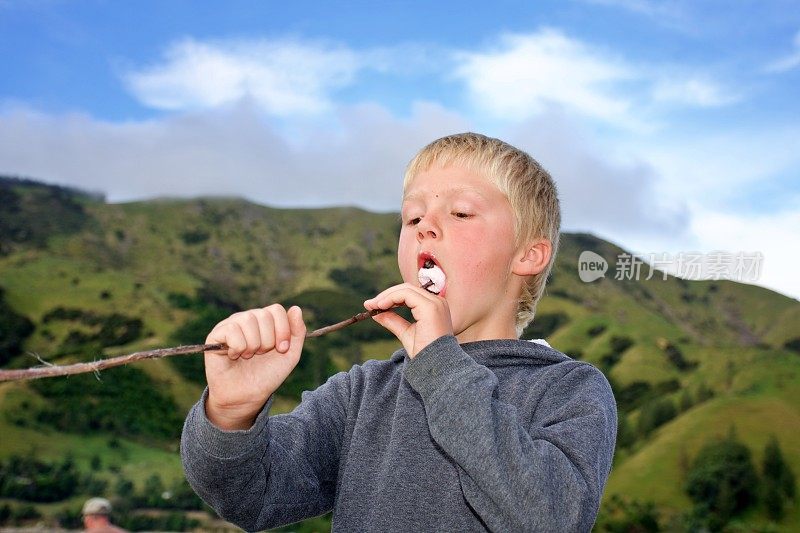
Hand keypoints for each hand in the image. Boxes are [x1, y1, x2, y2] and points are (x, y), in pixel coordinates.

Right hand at [203, 304, 305, 429]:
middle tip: (260, 355)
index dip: (282, 330)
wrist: (246, 397)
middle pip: (264, 315)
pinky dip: (238, 348)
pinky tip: (234, 356)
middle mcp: (247, 318)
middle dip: (268, 341)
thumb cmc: (266, 375)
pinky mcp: (215, 334)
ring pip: (248, 320)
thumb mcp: (290, 354)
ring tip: (247, 356)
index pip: (276, 310)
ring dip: (253, 345)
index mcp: (265, 321)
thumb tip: (295, 308)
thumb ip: (297, 332)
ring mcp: (230, 325)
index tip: (282, 349)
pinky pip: (232, 330)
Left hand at [364, 283, 452, 357]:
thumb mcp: (406, 333)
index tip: (373, 305)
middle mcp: (437, 302)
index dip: (390, 297)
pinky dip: (391, 298)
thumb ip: (393, 321)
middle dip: (386, 295)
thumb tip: (376, 313)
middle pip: (407, 288)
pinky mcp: (430, 307)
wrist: (435, 366)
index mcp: (434, 307)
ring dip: (386, 296)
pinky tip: (380, 306)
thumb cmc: (425, 353)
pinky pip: (406, 294)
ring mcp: (435, 303)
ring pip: (406, 289)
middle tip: (369, 304)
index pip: (410, 294)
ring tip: (373, 306)